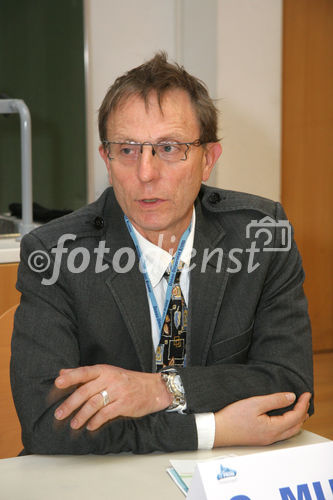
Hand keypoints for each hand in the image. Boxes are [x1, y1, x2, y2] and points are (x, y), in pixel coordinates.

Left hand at [53, 365, 172, 430]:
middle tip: (60, 413)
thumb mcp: (107, 372)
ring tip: (74, 424)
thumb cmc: (127, 381)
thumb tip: (62, 372)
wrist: (153, 388)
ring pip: (94, 404)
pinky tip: (90, 426)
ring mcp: (118, 391)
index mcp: (104, 370)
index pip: (84, 372)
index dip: (70, 377)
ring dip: (81, 416)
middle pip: (85, 391)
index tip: (57, 383)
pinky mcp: (124, 404)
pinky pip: (106, 414)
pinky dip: (96, 421)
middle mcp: (110, 379)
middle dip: (70, 404)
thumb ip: (85, 374)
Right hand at [214, 392, 310, 446]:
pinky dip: (289, 423)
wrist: (218, 431)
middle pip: (296, 426)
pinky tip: (285, 417)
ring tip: (298, 407)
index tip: (307, 393)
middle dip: (303, 412)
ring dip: (297, 419)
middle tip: (305, 400)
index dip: (303, 404)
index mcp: (273, 428)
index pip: (296, 416)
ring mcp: (267, 439)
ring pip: (290, 431)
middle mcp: (272, 436)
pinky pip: (282, 432)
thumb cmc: (232, 418)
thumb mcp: (255, 403)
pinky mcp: (261, 438)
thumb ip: (274, 400)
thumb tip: (290, 397)